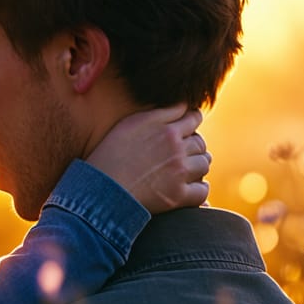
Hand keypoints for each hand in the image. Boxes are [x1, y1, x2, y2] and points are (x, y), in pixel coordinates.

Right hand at [86, 103, 210, 213]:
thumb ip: (158, 115)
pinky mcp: (178, 196)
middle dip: (194, 145)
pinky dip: (199, 189)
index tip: (185, 129)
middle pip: (200, 141)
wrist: (99, 189)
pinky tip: (188, 189)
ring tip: (184, 170)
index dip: (191, 121)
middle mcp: (176, 147)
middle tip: (181, 154)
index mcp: (165, 127)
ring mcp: (179, 171)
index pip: (193, 116)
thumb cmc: (108, 156)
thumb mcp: (129, 124)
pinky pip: (202, 190)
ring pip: (204, 163)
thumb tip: (181, 108)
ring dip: (197, 166)